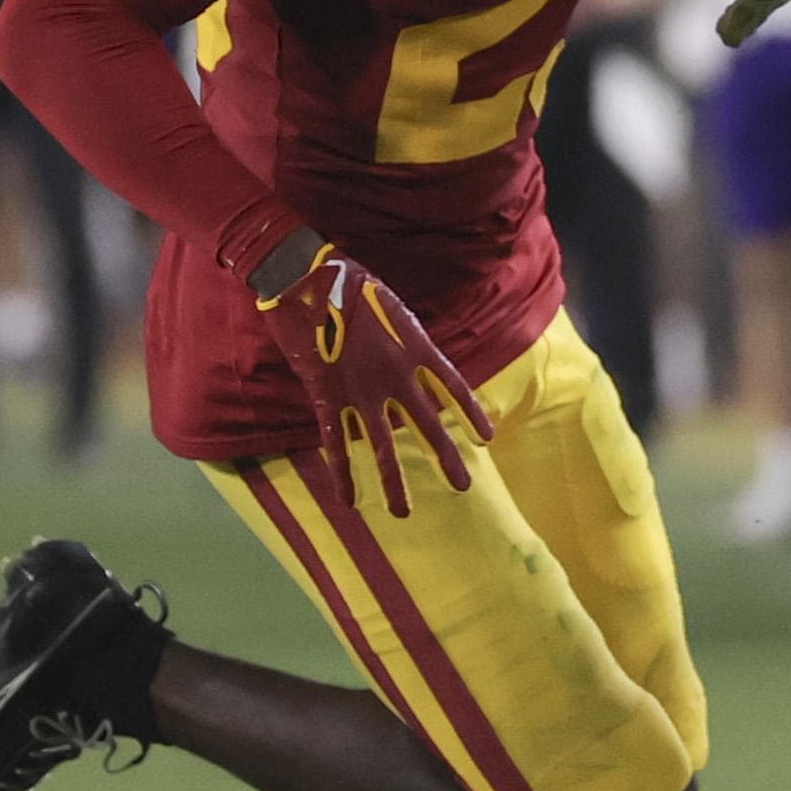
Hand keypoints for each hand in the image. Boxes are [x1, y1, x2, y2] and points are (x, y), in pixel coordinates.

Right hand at [253, 236, 494, 517]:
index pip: (453, 386)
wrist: (304, 277)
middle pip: (427, 424)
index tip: (486, 438)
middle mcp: (395, 373)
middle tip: (463, 486)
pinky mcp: (327, 396)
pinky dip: (343, 474)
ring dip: (393, 482)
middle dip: (445, 457)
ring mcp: (361, 389)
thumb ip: (400, 337)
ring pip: (383, 445)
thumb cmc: (346, 280)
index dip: (470, 412)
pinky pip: (338, 444)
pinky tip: (350, 501)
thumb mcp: (390, 304)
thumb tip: (405, 358)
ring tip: (403, 512)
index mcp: (415, 345)